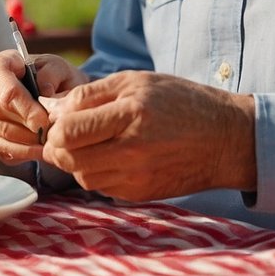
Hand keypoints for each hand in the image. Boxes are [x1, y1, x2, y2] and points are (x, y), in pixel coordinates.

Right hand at [0, 49, 88, 164]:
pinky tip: (39, 149)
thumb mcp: (57, 68)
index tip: (42, 119)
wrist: (53, 95)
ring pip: (0, 131)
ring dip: (26, 139)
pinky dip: (23, 152)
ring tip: (48, 140)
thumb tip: (44, 91)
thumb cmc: (52, 78)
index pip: (2, 87)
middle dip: (27, 123)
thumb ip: (51, 74)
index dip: (23, 104)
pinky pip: (1, 149)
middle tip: (50, 131)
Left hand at [40, 71, 255, 201]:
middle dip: (58, 146)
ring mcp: (136, 177)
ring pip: (82, 177)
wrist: (224, 139)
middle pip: (69, 159)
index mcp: (130, 115)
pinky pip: (101, 187)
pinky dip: (95, 173)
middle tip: (65, 133)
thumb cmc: (179, 101)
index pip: (68, 132)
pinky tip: (108, 156)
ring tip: (89, 143)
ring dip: (75, 161)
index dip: (54, 127)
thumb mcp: (135, 81)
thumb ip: (90, 94)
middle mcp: (132, 151)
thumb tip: (50, 107)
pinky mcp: (140, 194)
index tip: (58, 119)